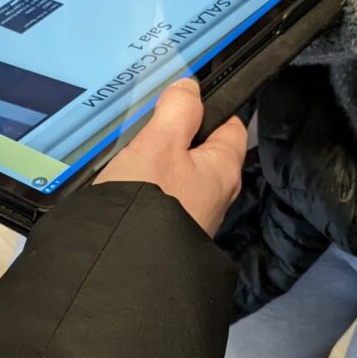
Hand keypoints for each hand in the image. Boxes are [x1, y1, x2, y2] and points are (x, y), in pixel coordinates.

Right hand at [94, 79, 245, 235]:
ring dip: (161, 163)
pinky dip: (148, 187)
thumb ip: (177, 110)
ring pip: (181, 177)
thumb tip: (190, 87)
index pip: (231, 127)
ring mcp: (194, 219)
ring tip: (132, 149)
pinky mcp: (170, 235)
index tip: (189, 96)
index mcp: (223, 169)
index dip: (213, 107)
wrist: (125, 271)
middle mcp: (216, 196)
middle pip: (205, 152)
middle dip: (181, 135)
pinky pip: (164, 199)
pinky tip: (124, 183)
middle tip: (151, 120)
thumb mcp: (159, 144)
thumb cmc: (149, 203)